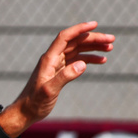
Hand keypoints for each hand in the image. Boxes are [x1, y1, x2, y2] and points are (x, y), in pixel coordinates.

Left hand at [0, 22, 114, 137]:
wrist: (26, 112)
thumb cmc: (34, 103)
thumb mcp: (49, 91)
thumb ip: (64, 77)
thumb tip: (82, 64)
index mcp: (48, 59)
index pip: (64, 37)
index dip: (79, 29)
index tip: (95, 24)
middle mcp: (52, 59)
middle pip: (75, 42)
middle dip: (93, 38)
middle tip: (112, 40)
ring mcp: (56, 65)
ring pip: (77, 50)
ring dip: (93, 47)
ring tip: (110, 48)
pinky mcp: (60, 72)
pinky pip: (77, 60)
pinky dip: (89, 59)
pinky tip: (101, 60)